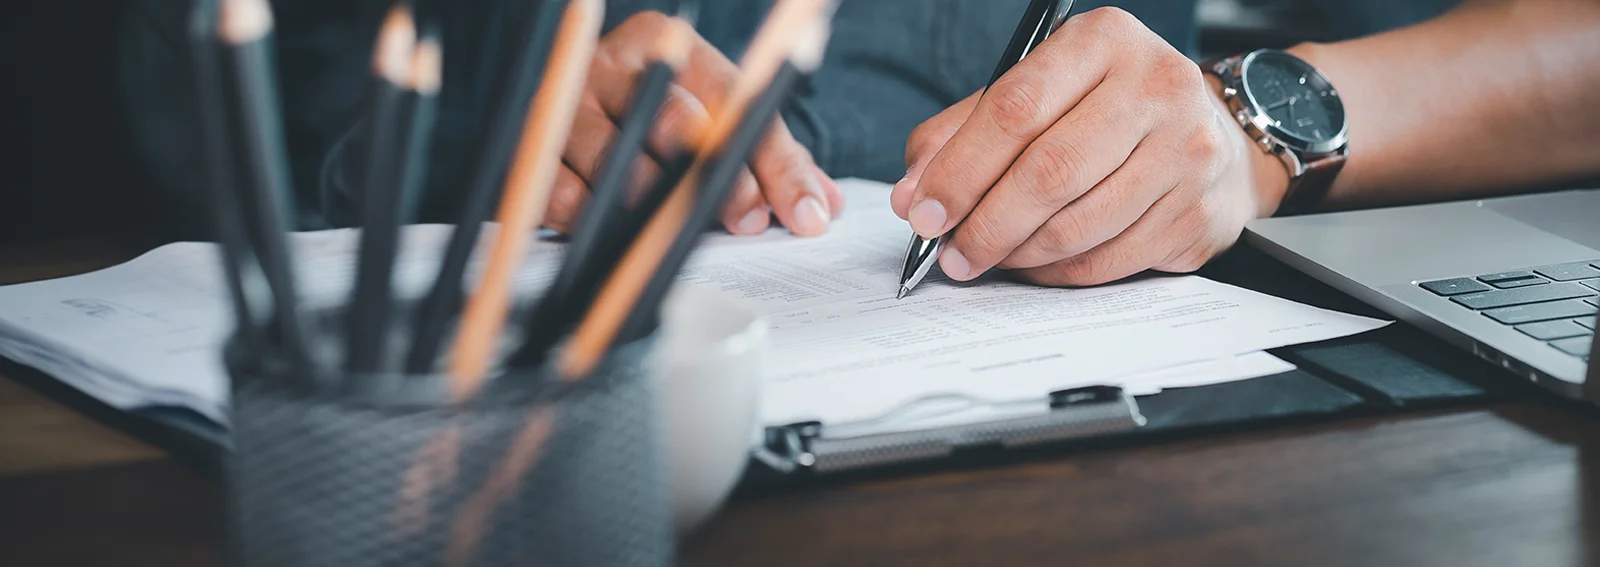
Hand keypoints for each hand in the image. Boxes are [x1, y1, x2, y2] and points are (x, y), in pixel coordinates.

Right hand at [545, 11, 842, 235]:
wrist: (568, 105)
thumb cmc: (656, 120)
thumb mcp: (716, 122)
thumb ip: (772, 158)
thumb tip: (825, 204)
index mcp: (671, 47)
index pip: (736, 101)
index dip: (774, 163)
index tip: (804, 213)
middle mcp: (618, 64)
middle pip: (676, 123)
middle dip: (718, 184)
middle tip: (746, 225)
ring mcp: (568, 99)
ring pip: (617, 160)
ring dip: (654, 208)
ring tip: (675, 237)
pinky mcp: (529, 142)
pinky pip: (563, 191)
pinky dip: (593, 220)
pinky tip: (616, 238)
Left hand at [890, 8, 1287, 286]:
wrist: (1213, 134)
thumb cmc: (1105, 111)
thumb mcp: (1038, 93)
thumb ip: (964, 133)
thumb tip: (912, 196)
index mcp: (1103, 42)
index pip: (1015, 109)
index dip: (960, 170)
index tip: (923, 212)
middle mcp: (1155, 87)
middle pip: (1049, 173)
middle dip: (986, 225)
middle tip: (952, 254)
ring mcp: (1187, 152)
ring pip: (1078, 227)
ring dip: (1018, 255)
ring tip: (988, 259)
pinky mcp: (1197, 213)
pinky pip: (1107, 261)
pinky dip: (1058, 274)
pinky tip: (1036, 266)